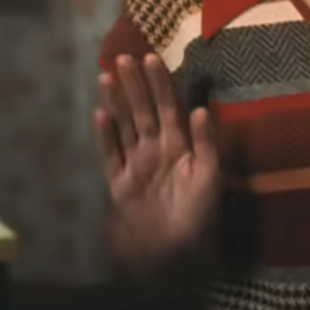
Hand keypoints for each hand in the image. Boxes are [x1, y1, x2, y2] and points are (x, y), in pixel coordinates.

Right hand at [95, 54, 220, 276]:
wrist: (175, 252)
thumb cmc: (199, 215)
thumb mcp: (210, 177)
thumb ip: (206, 142)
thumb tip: (202, 109)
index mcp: (179, 145)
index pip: (169, 106)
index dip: (161, 83)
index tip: (152, 58)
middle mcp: (155, 149)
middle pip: (143, 110)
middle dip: (135, 84)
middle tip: (124, 57)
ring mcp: (135, 164)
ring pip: (124, 125)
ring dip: (117, 102)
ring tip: (106, 76)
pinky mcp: (120, 183)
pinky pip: (110, 155)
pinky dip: (105, 135)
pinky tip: (100, 115)